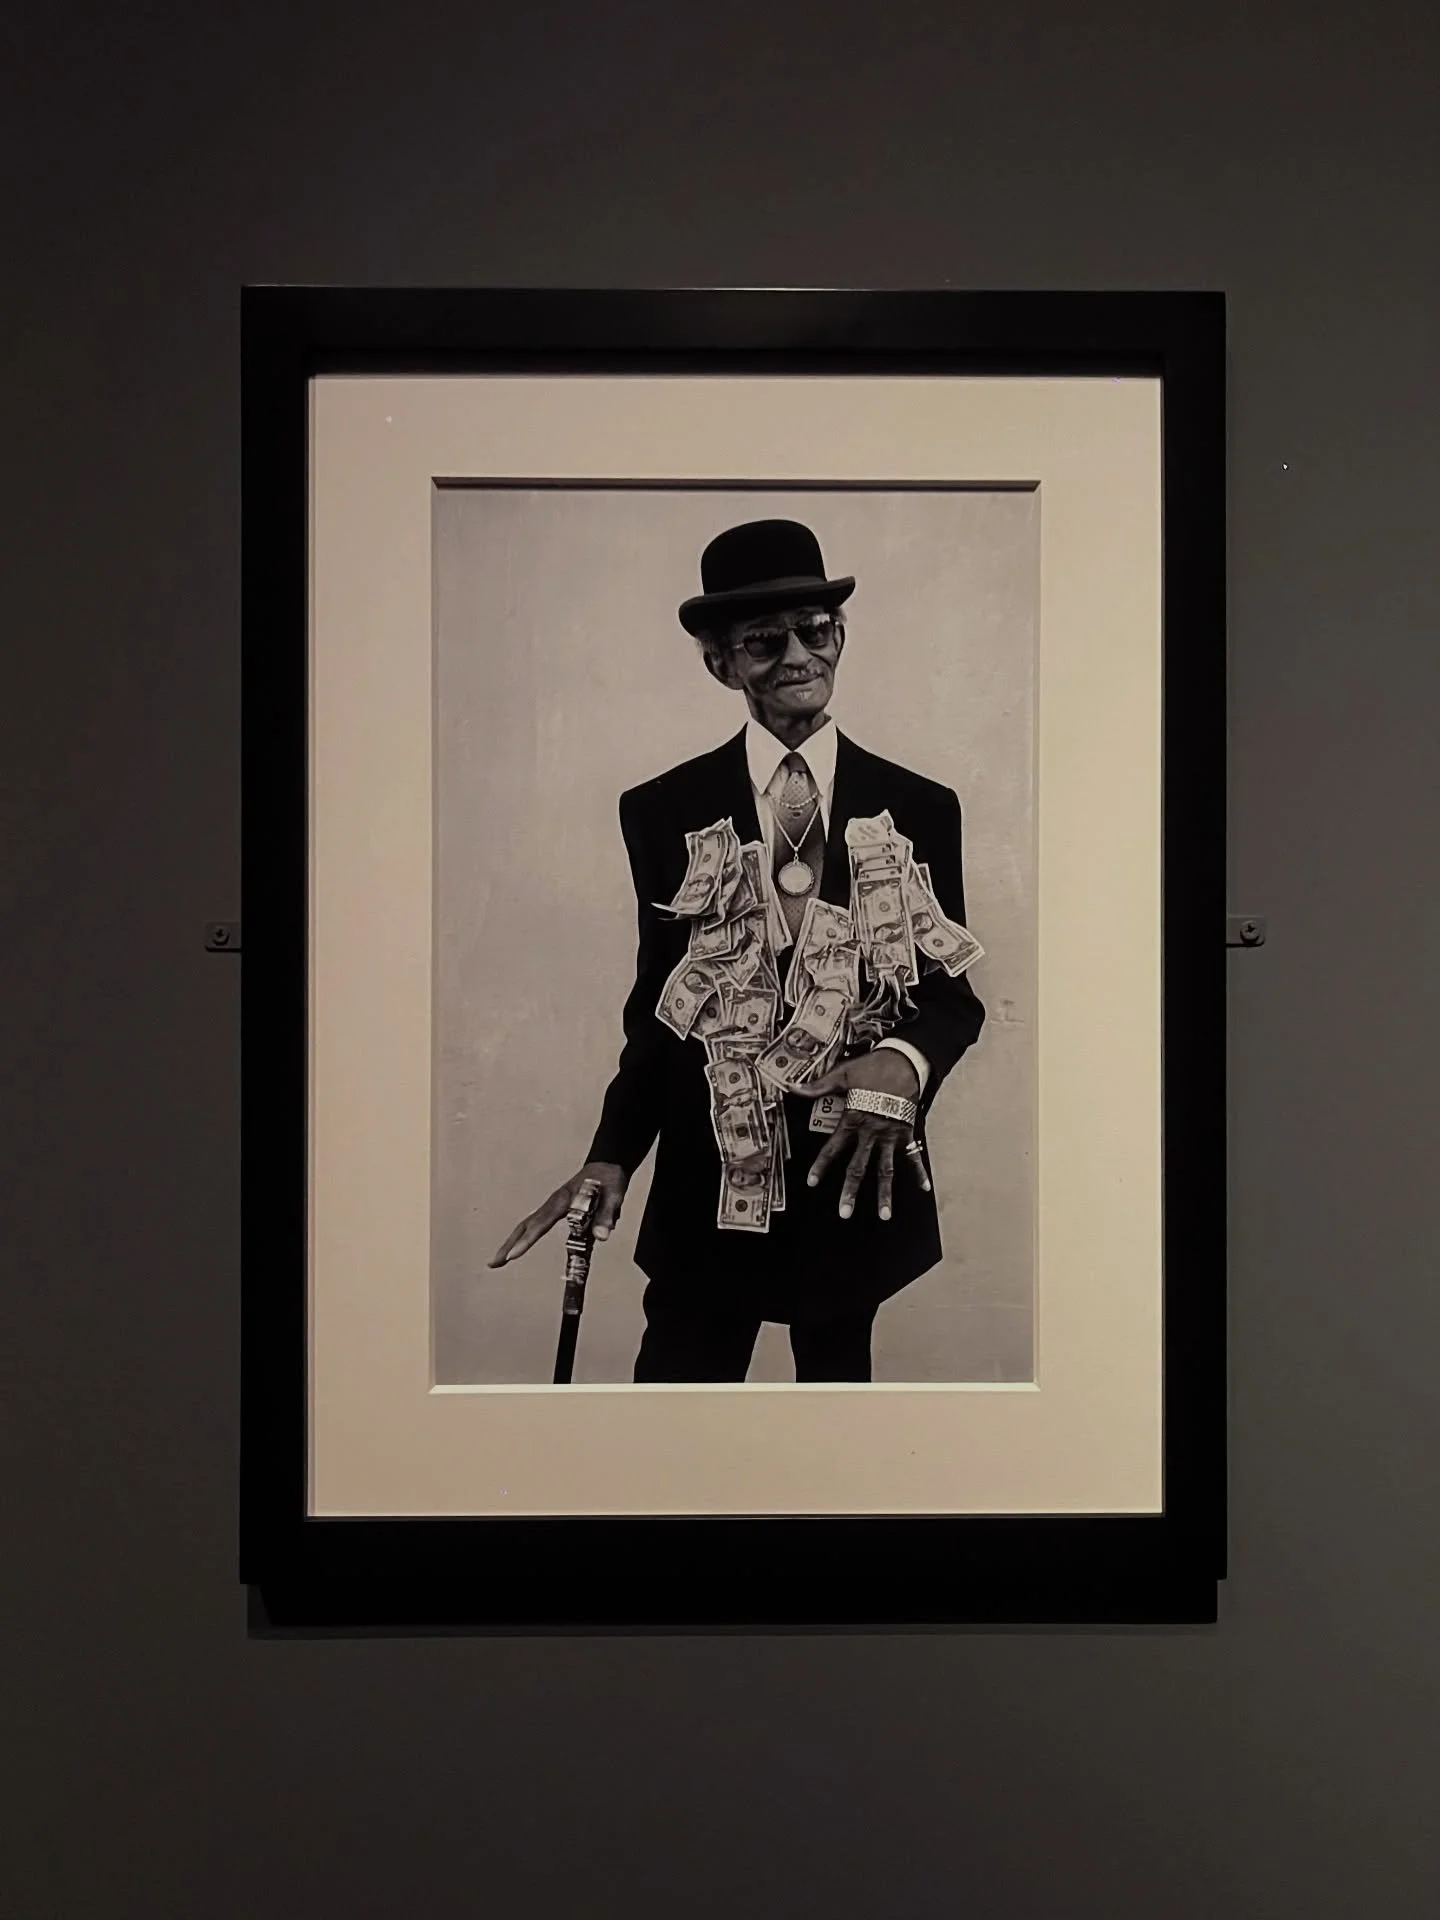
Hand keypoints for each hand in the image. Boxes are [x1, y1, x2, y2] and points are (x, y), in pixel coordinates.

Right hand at [488, 1161, 628, 1267]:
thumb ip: (606, 1216)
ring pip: (527, 1225)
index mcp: (564, 1200)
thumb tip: (601, 1237)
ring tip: (498, 1261)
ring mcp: (552, 1206)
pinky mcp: (556, 1210)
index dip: (527, 1241)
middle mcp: (553, 1204)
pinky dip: (524, 1237)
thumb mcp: (613, 1196)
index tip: (513, 1255)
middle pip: (525, 1225)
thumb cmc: (609, 1180)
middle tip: (494, 1263)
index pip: (541, 1223)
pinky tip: (518, 1247)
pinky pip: (535, 1224)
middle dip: (509, 1244)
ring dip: (512, 1242)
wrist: (607, 1166)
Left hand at [804, 1050, 930, 1221]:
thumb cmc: (872, 1066)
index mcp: (853, 1120)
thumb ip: (818, 1086)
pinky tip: (924, 1188)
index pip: (832, 1148)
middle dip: (850, 1191)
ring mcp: (891, 1135)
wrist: (903, 1060)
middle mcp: (871, 1132)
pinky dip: (919, 1172)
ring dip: (884, 1193)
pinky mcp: (907, 1132)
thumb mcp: (842, 1074)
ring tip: (883, 1214)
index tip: (812, 1182)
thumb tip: (793, 1088)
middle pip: (858, 1167)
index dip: (821, 1165)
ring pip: (886, 1170)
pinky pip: (913, 1156)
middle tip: (844, 1212)